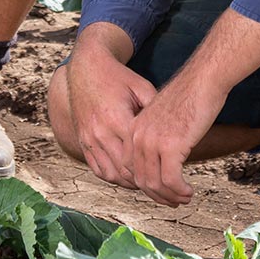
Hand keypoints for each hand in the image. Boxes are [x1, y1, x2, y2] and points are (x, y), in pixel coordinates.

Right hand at [65, 28, 157, 189]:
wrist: (86, 69)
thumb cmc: (117, 77)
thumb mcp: (142, 87)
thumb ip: (156, 110)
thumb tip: (178, 129)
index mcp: (118, 119)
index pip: (140, 157)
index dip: (157, 169)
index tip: (173, 175)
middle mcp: (101, 132)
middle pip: (126, 170)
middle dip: (147, 183)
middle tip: (166, 189)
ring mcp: (89, 138)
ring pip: (112, 174)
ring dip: (131, 184)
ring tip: (149, 185)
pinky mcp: (82, 141)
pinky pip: (97, 169)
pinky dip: (114, 178)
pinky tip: (128, 178)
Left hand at [127, 70, 228, 206]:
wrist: (202, 81)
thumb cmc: (189, 98)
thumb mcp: (163, 120)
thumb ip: (157, 139)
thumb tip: (162, 162)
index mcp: (134, 129)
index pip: (131, 168)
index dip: (146, 185)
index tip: (162, 192)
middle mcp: (138, 136)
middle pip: (141, 179)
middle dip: (158, 195)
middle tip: (174, 202)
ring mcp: (152, 141)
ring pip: (155, 183)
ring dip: (171, 196)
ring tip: (185, 198)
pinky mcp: (170, 146)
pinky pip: (170, 180)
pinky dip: (180, 190)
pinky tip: (189, 191)